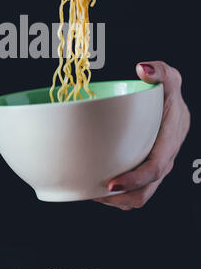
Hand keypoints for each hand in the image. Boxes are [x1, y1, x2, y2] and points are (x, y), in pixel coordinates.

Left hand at [94, 61, 190, 209]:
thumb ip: (160, 71)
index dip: (133, 180)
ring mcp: (157, 167)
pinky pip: (136, 189)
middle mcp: (165, 159)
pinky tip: (100, 184)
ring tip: (93, 193)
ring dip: (118, 200)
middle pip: (146, 190)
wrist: (175, 105)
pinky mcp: (148, 168)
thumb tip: (143, 68)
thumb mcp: (169, 77)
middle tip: (93, 194)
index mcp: (170, 141)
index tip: (110, 184)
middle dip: (120, 197)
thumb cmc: (169, 93)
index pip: (154, 168)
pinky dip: (120, 193)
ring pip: (140, 195)